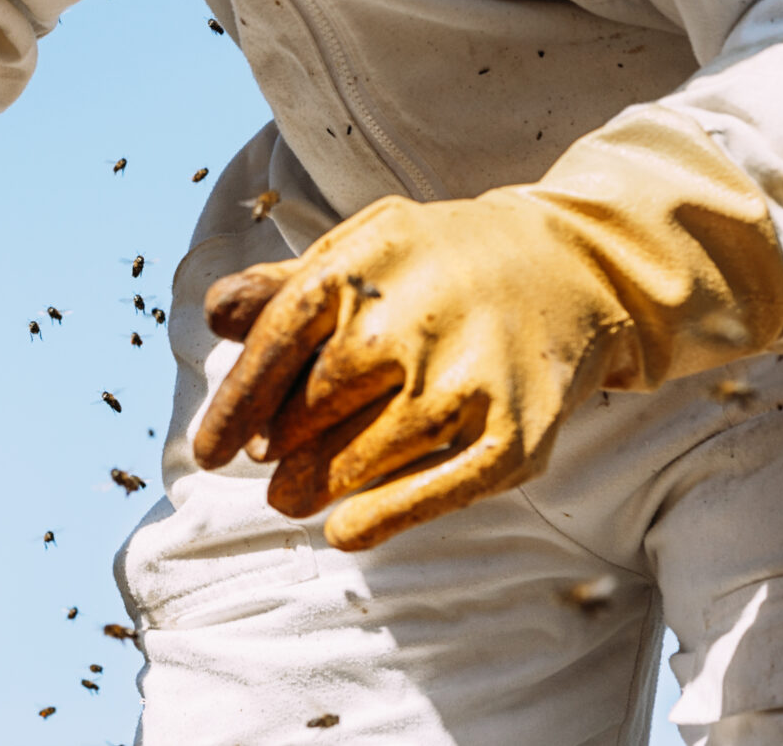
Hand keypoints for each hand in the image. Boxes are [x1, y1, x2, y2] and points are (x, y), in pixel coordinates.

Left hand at [193, 108, 782, 549]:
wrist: (574, 270)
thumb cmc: (442, 265)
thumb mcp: (366, 249)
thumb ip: (288, 284)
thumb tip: (214, 314)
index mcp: (371, 261)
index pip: (281, 336)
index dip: (236, 401)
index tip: (209, 451)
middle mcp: (421, 315)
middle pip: (319, 399)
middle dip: (281, 442)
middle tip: (264, 467)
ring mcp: (472, 375)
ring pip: (371, 450)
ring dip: (320, 484)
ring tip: (290, 499)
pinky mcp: (518, 430)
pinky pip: (443, 486)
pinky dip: (388, 515)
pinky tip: (345, 534)